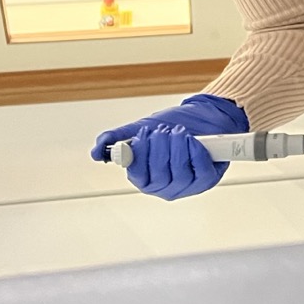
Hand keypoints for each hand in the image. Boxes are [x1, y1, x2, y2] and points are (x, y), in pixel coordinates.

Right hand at [90, 93, 248, 199]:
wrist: (204, 116)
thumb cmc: (173, 126)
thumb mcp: (141, 129)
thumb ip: (116, 140)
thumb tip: (95, 152)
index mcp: (146, 178)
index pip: (137, 176)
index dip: (139, 156)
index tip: (142, 136)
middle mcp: (165, 187)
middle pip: (159, 176)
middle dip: (159, 149)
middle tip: (161, 130)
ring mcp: (188, 186)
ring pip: (179, 173)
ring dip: (177, 148)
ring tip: (178, 131)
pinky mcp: (207, 179)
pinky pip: (199, 170)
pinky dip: (195, 152)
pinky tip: (193, 140)